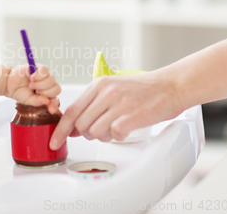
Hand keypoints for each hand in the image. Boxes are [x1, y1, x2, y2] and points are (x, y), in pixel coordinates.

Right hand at [4, 64, 60, 113]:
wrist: (9, 83)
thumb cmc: (19, 92)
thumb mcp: (28, 100)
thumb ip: (37, 101)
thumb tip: (47, 101)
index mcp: (47, 94)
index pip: (55, 98)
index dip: (54, 104)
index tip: (50, 110)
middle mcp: (48, 84)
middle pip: (56, 88)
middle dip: (46, 92)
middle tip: (35, 92)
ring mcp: (44, 76)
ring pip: (52, 79)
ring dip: (41, 84)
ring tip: (31, 85)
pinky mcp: (39, 67)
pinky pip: (45, 70)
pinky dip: (39, 75)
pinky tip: (31, 78)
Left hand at [50, 72, 181, 148]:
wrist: (171, 85)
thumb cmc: (143, 90)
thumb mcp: (112, 89)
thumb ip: (91, 106)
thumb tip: (73, 128)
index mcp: (98, 85)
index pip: (72, 110)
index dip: (61, 129)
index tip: (55, 141)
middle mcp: (107, 92)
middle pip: (81, 125)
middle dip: (87, 134)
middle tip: (102, 129)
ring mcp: (120, 103)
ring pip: (96, 132)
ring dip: (104, 136)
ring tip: (117, 127)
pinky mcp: (133, 114)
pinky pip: (114, 134)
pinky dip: (118, 136)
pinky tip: (126, 128)